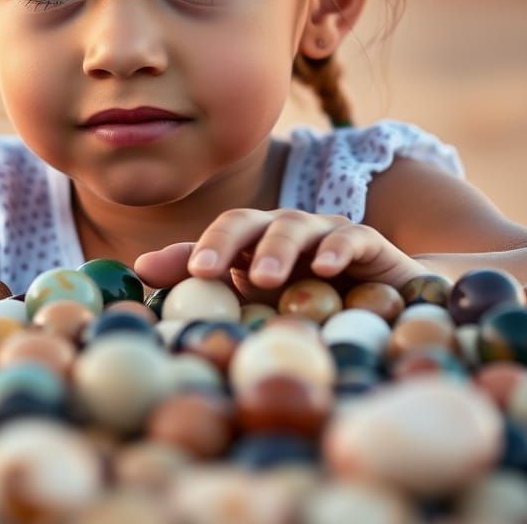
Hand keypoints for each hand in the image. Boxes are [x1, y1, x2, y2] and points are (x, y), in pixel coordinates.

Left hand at [134, 208, 426, 302]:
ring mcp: (324, 231)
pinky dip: (335, 249)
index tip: (169, 272)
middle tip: (204, 270)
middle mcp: (283, 230)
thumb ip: (202, 286)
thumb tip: (139, 269)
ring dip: (276, 250)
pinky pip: (349, 237)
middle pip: (246, 222)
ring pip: (293, 227)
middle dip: (223, 243)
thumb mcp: (258, 305)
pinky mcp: (367, 242)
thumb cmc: (312, 305)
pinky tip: (324, 269)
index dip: (195, 249)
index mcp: (253, 243)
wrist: (387, 304)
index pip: (218, 236)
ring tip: (264, 279)